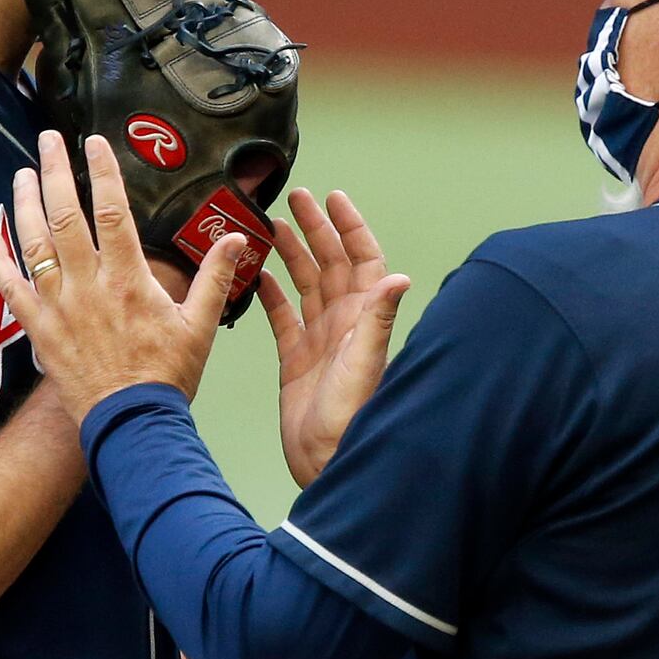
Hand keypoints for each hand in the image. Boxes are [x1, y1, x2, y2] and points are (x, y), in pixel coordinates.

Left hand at [0, 131, 249, 421]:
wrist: (132, 424)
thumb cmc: (167, 376)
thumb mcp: (200, 325)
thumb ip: (214, 277)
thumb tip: (236, 239)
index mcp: (128, 279)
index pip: (112, 211)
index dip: (103, 172)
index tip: (95, 142)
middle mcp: (88, 285)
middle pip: (65, 215)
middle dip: (54, 172)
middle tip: (48, 140)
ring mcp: (58, 306)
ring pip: (33, 243)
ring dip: (25, 204)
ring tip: (22, 174)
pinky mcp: (39, 329)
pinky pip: (10, 287)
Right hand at [260, 185, 410, 487]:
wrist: (328, 461)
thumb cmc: (352, 418)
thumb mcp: (364, 363)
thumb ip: (378, 319)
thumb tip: (399, 277)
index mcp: (363, 318)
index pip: (362, 259)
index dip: (349, 227)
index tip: (333, 198)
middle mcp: (345, 324)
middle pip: (331, 263)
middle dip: (315, 229)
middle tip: (295, 197)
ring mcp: (320, 340)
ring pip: (306, 284)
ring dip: (292, 254)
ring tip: (274, 225)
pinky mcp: (296, 360)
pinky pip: (283, 317)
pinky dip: (272, 294)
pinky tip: (259, 274)